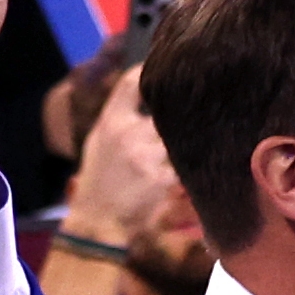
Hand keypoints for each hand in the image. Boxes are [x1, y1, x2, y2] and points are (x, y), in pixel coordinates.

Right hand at [61, 69, 177, 251]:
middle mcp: (129, 133)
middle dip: (179, 115)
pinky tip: (190, 170)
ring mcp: (146, 156)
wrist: (98, 222)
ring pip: (179, 138)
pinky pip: (185, 164)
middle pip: (167, 110)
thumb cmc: (98, 182)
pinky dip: (188, 167)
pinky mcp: (163, 179)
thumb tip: (144, 91)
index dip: (150, 73)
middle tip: (196, 110)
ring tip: (188, 150)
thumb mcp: (99, 142)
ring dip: (186, 143)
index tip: (166, 72)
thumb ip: (121, 117)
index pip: (133, 82)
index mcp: (111, 121)